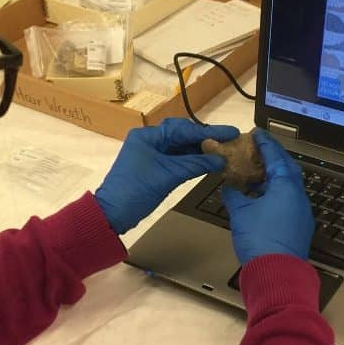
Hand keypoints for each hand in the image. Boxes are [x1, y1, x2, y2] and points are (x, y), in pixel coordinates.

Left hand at [95, 118, 239, 233]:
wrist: (113, 214)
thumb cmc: (135, 191)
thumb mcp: (168, 176)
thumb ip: (195, 165)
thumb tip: (220, 159)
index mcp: (148, 136)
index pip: (183, 130)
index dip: (209, 132)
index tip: (230, 132)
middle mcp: (149, 140)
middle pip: (182, 136)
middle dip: (205, 139)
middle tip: (228, 140)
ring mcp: (151, 154)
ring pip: (180, 148)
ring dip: (200, 151)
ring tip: (222, 152)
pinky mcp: (153, 167)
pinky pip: (176, 159)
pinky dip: (191, 161)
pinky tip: (207, 163)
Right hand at [221, 130, 313, 264]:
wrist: (277, 273)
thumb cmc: (259, 239)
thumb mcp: (240, 213)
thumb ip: (233, 195)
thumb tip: (229, 188)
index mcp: (286, 185)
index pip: (276, 156)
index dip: (265, 143)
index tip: (257, 133)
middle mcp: (298, 195)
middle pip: (287, 169)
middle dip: (272, 159)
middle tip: (258, 152)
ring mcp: (302, 212)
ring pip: (289, 187)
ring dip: (274, 178)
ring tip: (256, 176)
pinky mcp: (300, 227)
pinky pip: (289, 201)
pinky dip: (276, 194)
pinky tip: (262, 200)